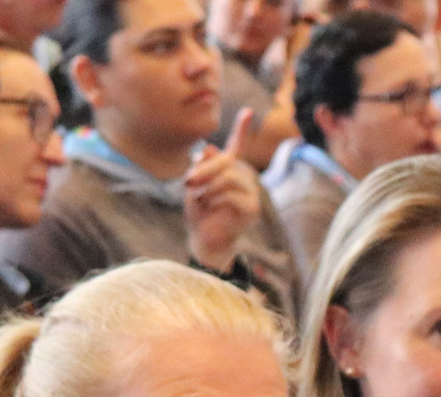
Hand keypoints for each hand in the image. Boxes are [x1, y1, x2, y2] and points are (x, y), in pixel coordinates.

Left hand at [185, 109, 264, 275]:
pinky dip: (215, 200)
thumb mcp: (195, 186)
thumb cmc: (199, 212)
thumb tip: (211, 148)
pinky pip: (232, 195)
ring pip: (229, 177)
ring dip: (208, 187)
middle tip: (188, 182)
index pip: (237, 146)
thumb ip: (202, 167)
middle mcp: (243, 178)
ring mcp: (251, 193)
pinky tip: (209, 207)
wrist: (204, 240)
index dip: (242, 129)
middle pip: (227, 161)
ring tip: (199, 198)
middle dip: (205, 170)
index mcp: (230, 170)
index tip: (248, 111)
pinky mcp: (252, 209)